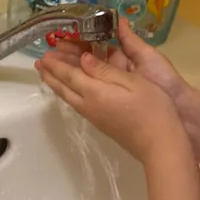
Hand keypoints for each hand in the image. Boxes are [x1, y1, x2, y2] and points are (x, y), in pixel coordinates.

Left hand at [49, 19, 199, 162]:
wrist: (160, 145)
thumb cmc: (152, 109)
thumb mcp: (132, 82)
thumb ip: (105, 70)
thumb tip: (82, 58)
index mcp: (95, 92)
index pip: (69, 74)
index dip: (56, 64)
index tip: (44, 54)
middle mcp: (88, 105)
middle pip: (64, 87)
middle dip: (50, 74)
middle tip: (39, 63)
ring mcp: (94, 116)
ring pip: (68, 97)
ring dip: (56, 83)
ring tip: (48, 74)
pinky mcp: (101, 124)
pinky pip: (76, 103)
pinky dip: (68, 92)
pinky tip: (70, 90)